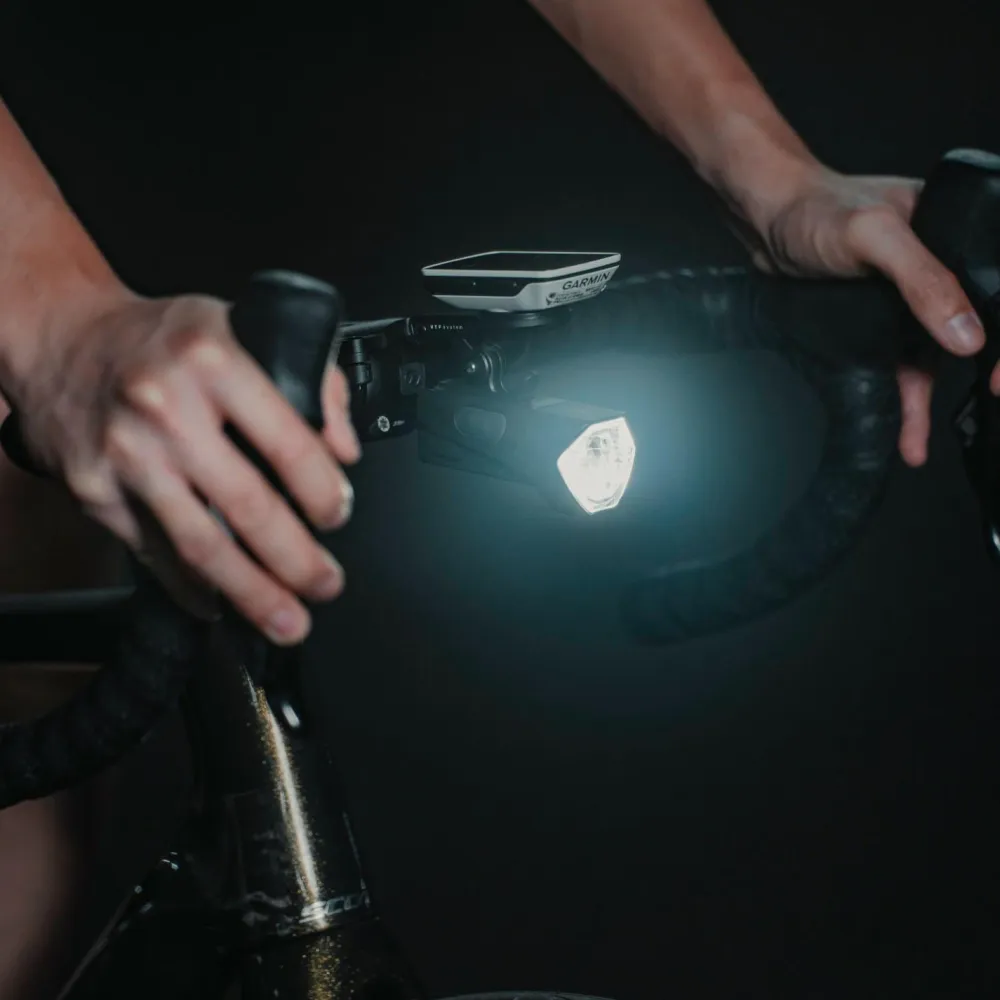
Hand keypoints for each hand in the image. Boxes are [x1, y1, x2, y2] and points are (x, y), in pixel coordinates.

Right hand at [5, 286, 360, 644]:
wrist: (66, 340)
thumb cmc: (163, 340)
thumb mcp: (244, 328)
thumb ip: (310, 381)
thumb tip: (344, 450)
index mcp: (213, 361)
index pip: (288, 443)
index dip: (322, 491)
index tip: (338, 515)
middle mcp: (166, 409)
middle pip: (247, 506)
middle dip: (297, 560)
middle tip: (325, 584)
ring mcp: (127, 455)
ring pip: (200, 544)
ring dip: (251, 593)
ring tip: (287, 620)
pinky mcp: (96, 491)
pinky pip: (153, 553)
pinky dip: (190, 588)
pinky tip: (220, 605)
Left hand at [738, 163, 989, 467]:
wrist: (764, 223)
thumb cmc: (817, 211)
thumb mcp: (875, 237)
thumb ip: (923, 280)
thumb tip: (968, 336)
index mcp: (957, 231)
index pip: (998, 284)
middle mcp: (940, 268)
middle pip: (977, 327)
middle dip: (984, 370)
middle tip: (988, 399)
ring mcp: (910, 299)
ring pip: (937, 356)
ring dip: (932, 401)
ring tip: (922, 442)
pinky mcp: (882, 323)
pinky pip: (903, 367)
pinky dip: (906, 402)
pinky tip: (907, 436)